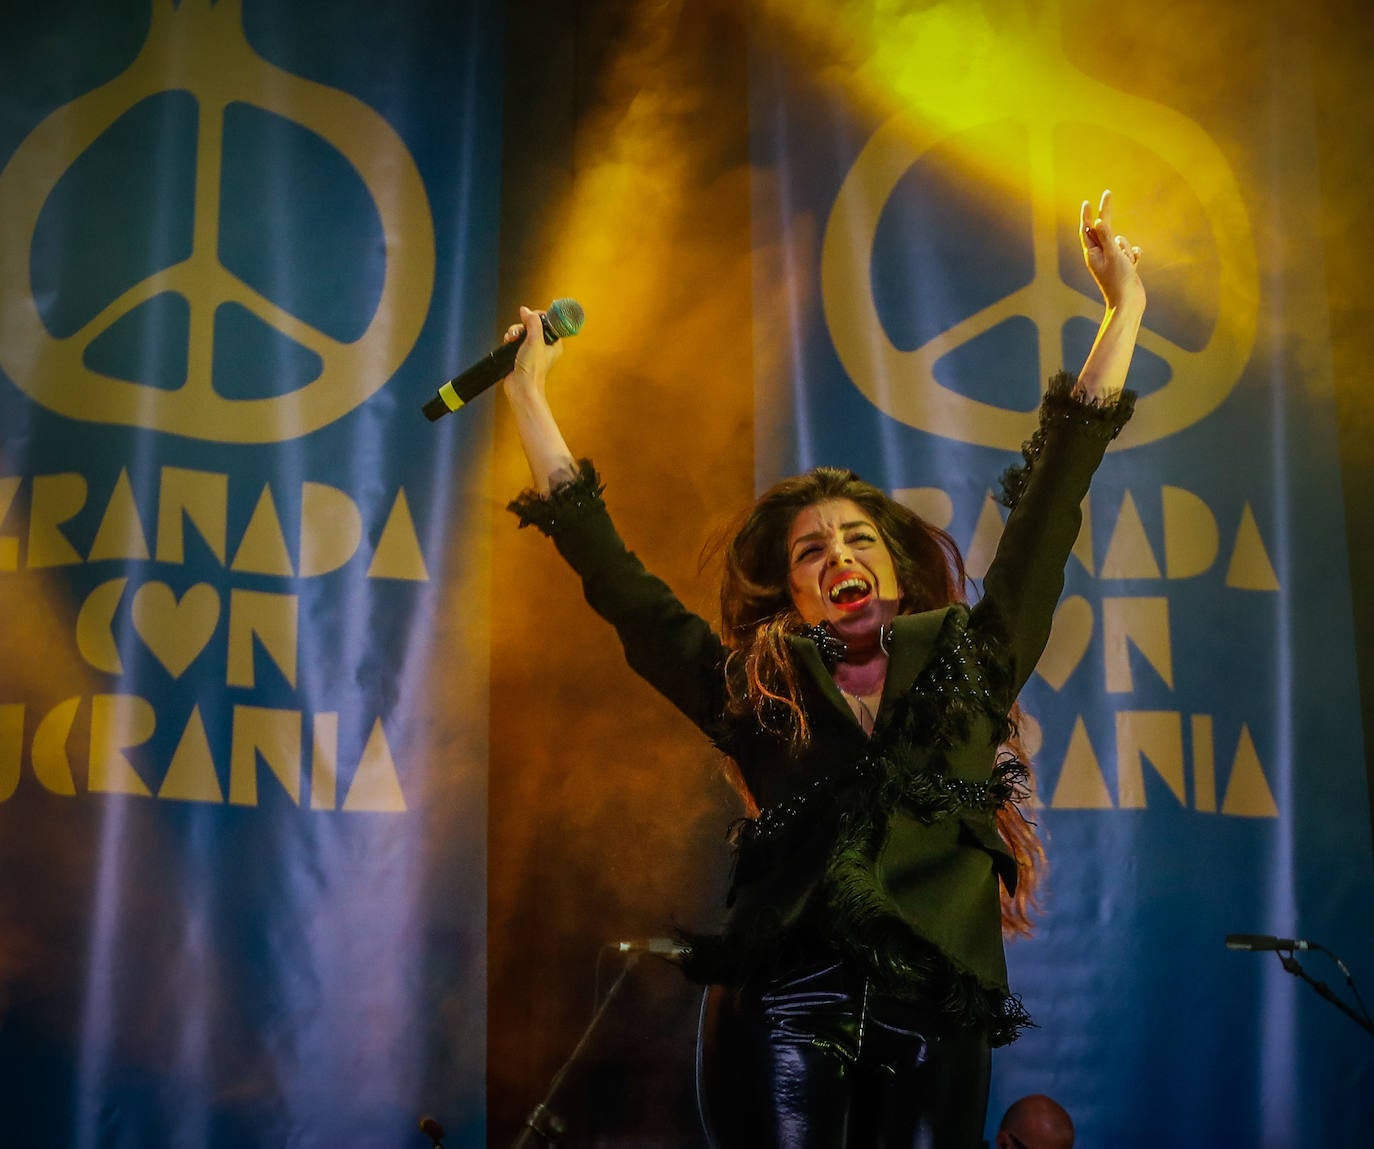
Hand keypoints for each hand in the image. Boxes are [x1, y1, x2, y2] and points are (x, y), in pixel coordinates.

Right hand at [501, 304, 563, 399]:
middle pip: (532, 325)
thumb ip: (532, 322)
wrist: (521, 387)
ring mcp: (532, 350)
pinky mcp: (520, 354)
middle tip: (519, 332)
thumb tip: (525, 310)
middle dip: (522, 325)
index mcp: (554, 343)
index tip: (531, 317)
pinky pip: (515, 340)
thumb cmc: (532, 369)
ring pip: (522, 331)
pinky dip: (510, 339)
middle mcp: (544, 346)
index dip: (539, 316)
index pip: (548, 322)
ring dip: (514, 332)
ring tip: (511, 339)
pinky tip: (508, 343)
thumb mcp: (535, 340)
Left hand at [1080, 189, 1144, 311]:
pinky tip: (1134, 260)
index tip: (1087, 201)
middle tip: (1108, 195)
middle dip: (1106, 216)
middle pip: (1102, 231)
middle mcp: (1099, 257)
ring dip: (1125, 246)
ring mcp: (1111, 262)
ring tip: (1125, 261)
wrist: (1129, 303)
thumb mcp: (1113, 255)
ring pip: (1119, 242)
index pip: (1087, 230)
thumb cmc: (1119, 280)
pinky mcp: (1122, 267)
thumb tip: (1096, 221)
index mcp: (1092, 254)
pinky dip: (1132, 254)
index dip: (1087, 214)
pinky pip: (1129, 253)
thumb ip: (1106, 237)